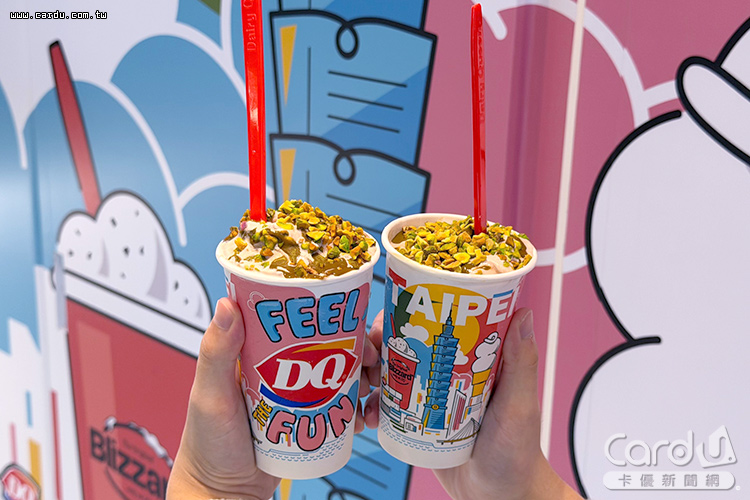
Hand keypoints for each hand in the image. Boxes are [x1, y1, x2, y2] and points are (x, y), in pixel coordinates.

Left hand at [167, 298, 379, 499]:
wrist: (225, 492)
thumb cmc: (208, 444)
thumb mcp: (210, 394)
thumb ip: (216, 353)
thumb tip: (228, 305)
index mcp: (260, 351)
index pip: (301, 319)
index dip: (332, 315)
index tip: (354, 319)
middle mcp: (284, 368)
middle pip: (332, 345)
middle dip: (360, 347)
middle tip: (371, 359)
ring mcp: (301, 395)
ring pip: (344, 374)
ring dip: (365, 376)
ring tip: (369, 389)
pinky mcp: (312, 420)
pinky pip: (344, 407)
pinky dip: (359, 408)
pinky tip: (362, 416)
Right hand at [362, 308, 582, 499]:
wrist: (499, 498)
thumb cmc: (517, 452)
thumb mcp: (519, 405)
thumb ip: (521, 363)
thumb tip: (522, 313)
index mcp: (471, 360)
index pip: (436, 325)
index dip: (410, 314)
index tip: (390, 314)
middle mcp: (446, 373)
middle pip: (405, 344)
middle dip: (379, 344)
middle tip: (370, 356)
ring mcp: (428, 397)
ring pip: (390, 373)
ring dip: (369, 374)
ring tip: (365, 384)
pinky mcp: (415, 422)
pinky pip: (386, 408)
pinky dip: (370, 407)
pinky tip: (367, 416)